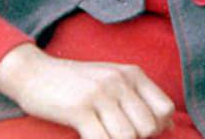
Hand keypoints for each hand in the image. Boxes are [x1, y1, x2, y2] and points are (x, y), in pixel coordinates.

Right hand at [0, 44, 174, 138]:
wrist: (35, 73)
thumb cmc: (76, 82)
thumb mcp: (112, 81)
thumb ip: (140, 98)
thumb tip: (170, 125)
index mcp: (131, 73)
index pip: (165, 108)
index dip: (157, 128)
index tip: (138, 130)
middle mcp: (119, 81)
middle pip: (148, 127)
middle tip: (114, 133)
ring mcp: (100, 94)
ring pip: (128, 137)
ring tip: (101, 134)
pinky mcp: (80, 109)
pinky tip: (88, 137)